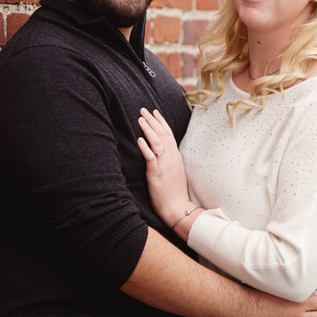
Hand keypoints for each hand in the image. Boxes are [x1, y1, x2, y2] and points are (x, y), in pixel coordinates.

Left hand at [137, 108, 194, 228]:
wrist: (177, 206)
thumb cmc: (174, 191)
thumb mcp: (176, 171)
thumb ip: (171, 159)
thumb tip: (165, 150)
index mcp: (176, 156)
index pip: (169, 134)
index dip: (161, 122)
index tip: (155, 112)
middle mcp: (171, 158)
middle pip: (162, 134)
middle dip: (153, 120)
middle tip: (143, 109)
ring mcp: (165, 165)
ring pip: (157, 142)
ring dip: (148, 129)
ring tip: (140, 119)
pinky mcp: (157, 174)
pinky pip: (151, 158)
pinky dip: (145, 147)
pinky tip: (139, 139)